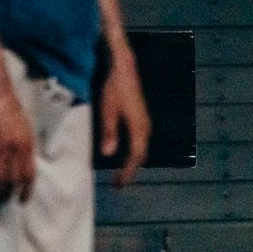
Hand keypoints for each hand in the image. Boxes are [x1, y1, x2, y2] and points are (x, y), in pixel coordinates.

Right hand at [0, 87, 35, 202]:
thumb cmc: (13, 112)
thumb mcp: (27, 131)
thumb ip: (27, 150)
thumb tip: (25, 169)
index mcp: (27, 145)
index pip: (28, 174)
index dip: (26, 190)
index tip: (23, 200)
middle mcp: (14, 149)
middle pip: (12, 179)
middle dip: (8, 193)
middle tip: (4, 200)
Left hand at [99, 49, 150, 185]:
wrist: (122, 66)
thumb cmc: (113, 87)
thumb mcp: (107, 110)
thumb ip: (109, 132)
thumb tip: (108, 154)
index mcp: (138, 128)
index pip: (134, 157)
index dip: (126, 172)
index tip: (118, 185)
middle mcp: (145, 128)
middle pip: (140, 155)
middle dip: (130, 170)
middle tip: (118, 183)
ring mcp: (145, 122)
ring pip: (141, 148)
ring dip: (132, 162)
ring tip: (121, 172)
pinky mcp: (141, 117)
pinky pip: (140, 141)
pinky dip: (133, 151)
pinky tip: (124, 152)